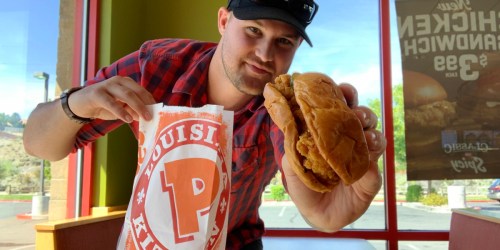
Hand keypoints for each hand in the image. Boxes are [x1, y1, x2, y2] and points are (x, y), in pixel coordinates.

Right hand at [69, 76, 155, 122]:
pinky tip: (127, 119)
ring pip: (126, 95)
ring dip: (137, 106)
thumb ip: (132, 111)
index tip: (158, 111)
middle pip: (136, 91)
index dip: (150, 100)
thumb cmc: (103, 105)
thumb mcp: (121, 109)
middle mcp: (118, 81)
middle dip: (146, 104)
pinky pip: (111, 102)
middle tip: (152, 116)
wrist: (80, 104)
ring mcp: (107, 86)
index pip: (141, 90)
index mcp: (126, 83)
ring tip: (144, 118)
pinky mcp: (97, 93)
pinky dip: (120, 111)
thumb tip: (146, 116)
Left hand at [281, 83, 385, 231]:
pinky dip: (372, 167)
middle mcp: (352, 142)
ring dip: (372, 135)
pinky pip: (377, 171)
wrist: (314, 213)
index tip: (344, 90)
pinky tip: (366, 167)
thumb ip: (293, 144)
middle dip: (362, 113)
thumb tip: (294, 124)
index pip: (344, 107)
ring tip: (364, 137)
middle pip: (365, 118)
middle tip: (355, 115)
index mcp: (334, 132)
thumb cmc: (304, 184)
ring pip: (377, 139)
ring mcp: (364, 159)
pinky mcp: (371, 181)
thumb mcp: (292, 163)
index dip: (346, 95)